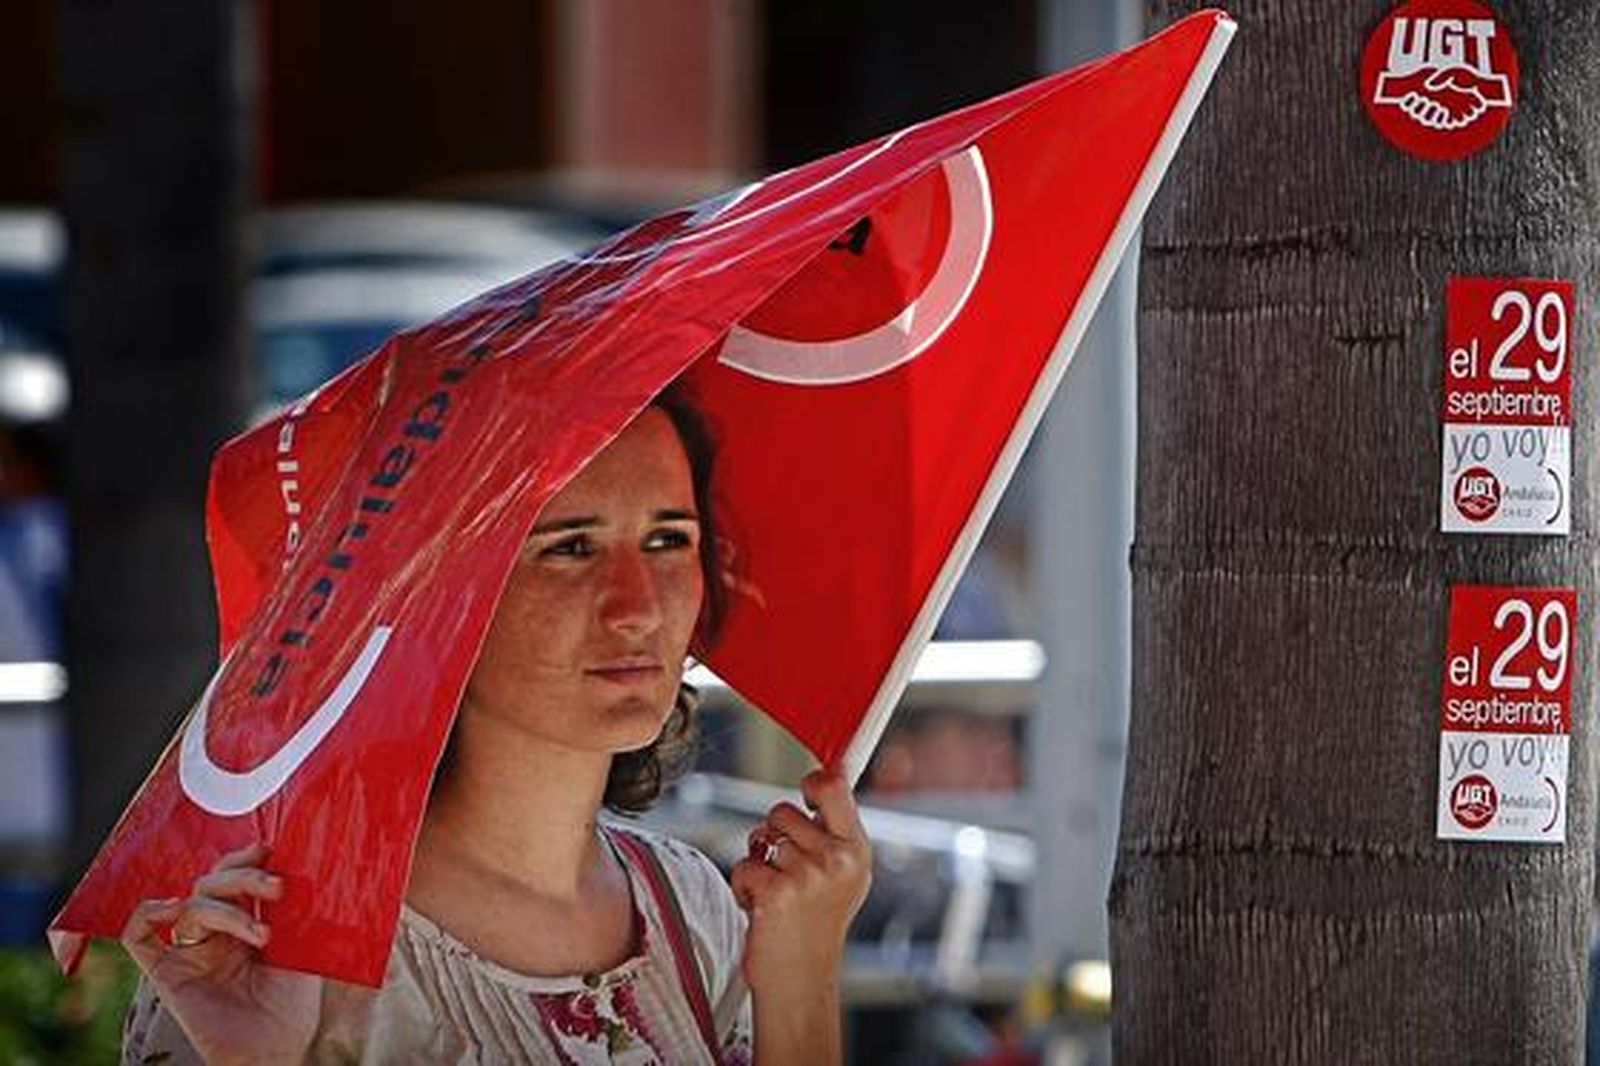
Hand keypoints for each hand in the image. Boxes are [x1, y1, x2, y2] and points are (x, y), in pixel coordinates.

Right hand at [120, 842, 320, 1063]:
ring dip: (226, 909)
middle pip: (212, 883)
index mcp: (247, 922)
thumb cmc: (294, 1004)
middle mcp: (216, 933)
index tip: (272, 850)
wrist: (277, 1049)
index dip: (248, 858)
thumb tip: (299, 863)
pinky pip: (138, 937)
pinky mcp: (167, 974)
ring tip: (262, 934)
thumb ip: (295, 908)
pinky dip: (148, 913)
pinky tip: (175, 909)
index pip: (235, 875)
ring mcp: (190, 952)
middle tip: (276, 889)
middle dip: (243, 877)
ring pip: (191, 905)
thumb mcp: (304, 946)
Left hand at [730, 769, 871, 993]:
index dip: (813, 782)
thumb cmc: (817, 927)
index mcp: (857, 850)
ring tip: (777, 893)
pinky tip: (762, 908)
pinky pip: (744, 865)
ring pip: (760, 837)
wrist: (802, 980)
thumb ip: (835, 830)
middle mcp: (838, 860)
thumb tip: (827, 776)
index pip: (834, 787)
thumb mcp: (843, 875)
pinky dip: (743, 886)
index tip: (806, 792)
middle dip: (773, 836)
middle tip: (787, 871)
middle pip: (782, 810)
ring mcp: (809, 876)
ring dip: (758, 864)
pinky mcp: (778, 893)